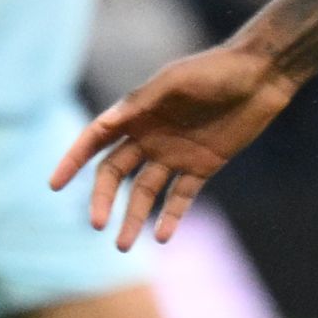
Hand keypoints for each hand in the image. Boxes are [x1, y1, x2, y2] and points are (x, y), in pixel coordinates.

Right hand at [51, 42, 299, 248]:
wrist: (262, 74)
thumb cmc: (215, 70)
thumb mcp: (175, 82)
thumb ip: (141, 104)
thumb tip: (105, 123)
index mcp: (135, 114)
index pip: (94, 141)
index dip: (73, 161)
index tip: (55, 185)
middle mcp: (148, 137)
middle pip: (115, 174)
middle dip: (103, 199)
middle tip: (97, 224)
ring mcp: (174, 154)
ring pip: (144, 192)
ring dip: (132, 218)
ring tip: (123, 246)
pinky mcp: (202, 166)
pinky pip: (180, 197)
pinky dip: (170, 217)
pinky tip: (161, 237)